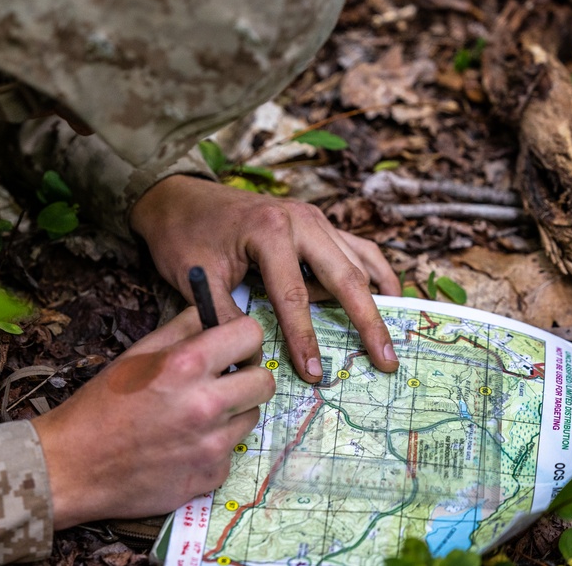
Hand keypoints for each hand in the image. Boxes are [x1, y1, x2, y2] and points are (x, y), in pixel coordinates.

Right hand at [31, 309, 272, 528]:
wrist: (74, 466)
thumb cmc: (101, 406)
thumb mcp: (136, 354)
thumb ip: (181, 329)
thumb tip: (212, 314)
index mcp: (186, 364)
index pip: (251, 334)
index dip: (243, 338)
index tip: (233, 348)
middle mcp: (206, 403)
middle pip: (264, 381)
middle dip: (248, 376)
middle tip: (224, 381)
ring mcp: (212, 444)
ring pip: (251, 417)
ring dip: (232, 413)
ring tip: (194, 416)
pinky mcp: (211, 475)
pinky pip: (231, 452)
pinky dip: (214, 447)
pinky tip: (183, 445)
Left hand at [130, 175, 400, 383]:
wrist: (179, 197)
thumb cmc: (184, 236)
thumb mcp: (198, 279)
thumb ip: (226, 319)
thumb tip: (252, 362)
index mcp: (269, 231)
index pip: (294, 295)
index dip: (305, 338)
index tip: (315, 373)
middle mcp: (300, 220)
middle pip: (345, 276)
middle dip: (367, 321)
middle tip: (385, 360)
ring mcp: (313, 218)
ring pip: (359, 260)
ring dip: (378, 298)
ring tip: (393, 335)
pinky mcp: (317, 223)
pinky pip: (355, 248)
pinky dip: (374, 273)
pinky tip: (387, 297)